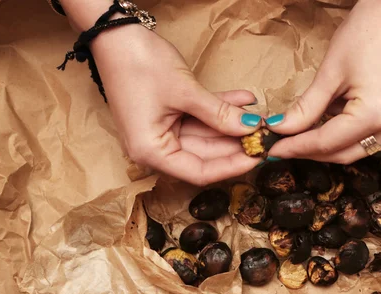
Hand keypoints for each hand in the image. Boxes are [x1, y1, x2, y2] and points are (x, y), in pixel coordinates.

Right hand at [62, 1, 262, 185]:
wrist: (114, 33)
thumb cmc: (139, 63)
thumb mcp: (185, 92)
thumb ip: (219, 114)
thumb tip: (252, 129)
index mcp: (151, 152)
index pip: (200, 172)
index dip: (232, 167)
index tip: (258, 157)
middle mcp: (155, 148)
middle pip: (205, 155)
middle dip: (236, 144)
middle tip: (265, 137)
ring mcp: (161, 132)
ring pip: (205, 136)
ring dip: (231, 124)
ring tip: (259, 117)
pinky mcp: (167, 116)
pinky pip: (198, 119)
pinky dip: (219, 110)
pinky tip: (244, 101)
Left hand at [267, 0, 380, 163]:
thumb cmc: (367, 30)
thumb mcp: (330, 72)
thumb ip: (306, 108)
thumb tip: (280, 129)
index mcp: (376, 114)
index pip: (327, 142)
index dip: (296, 147)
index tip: (273, 149)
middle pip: (345, 154)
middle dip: (312, 151)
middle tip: (284, 146)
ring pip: (360, 149)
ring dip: (331, 144)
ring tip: (304, 133)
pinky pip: (374, 137)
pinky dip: (350, 134)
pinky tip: (332, 120)